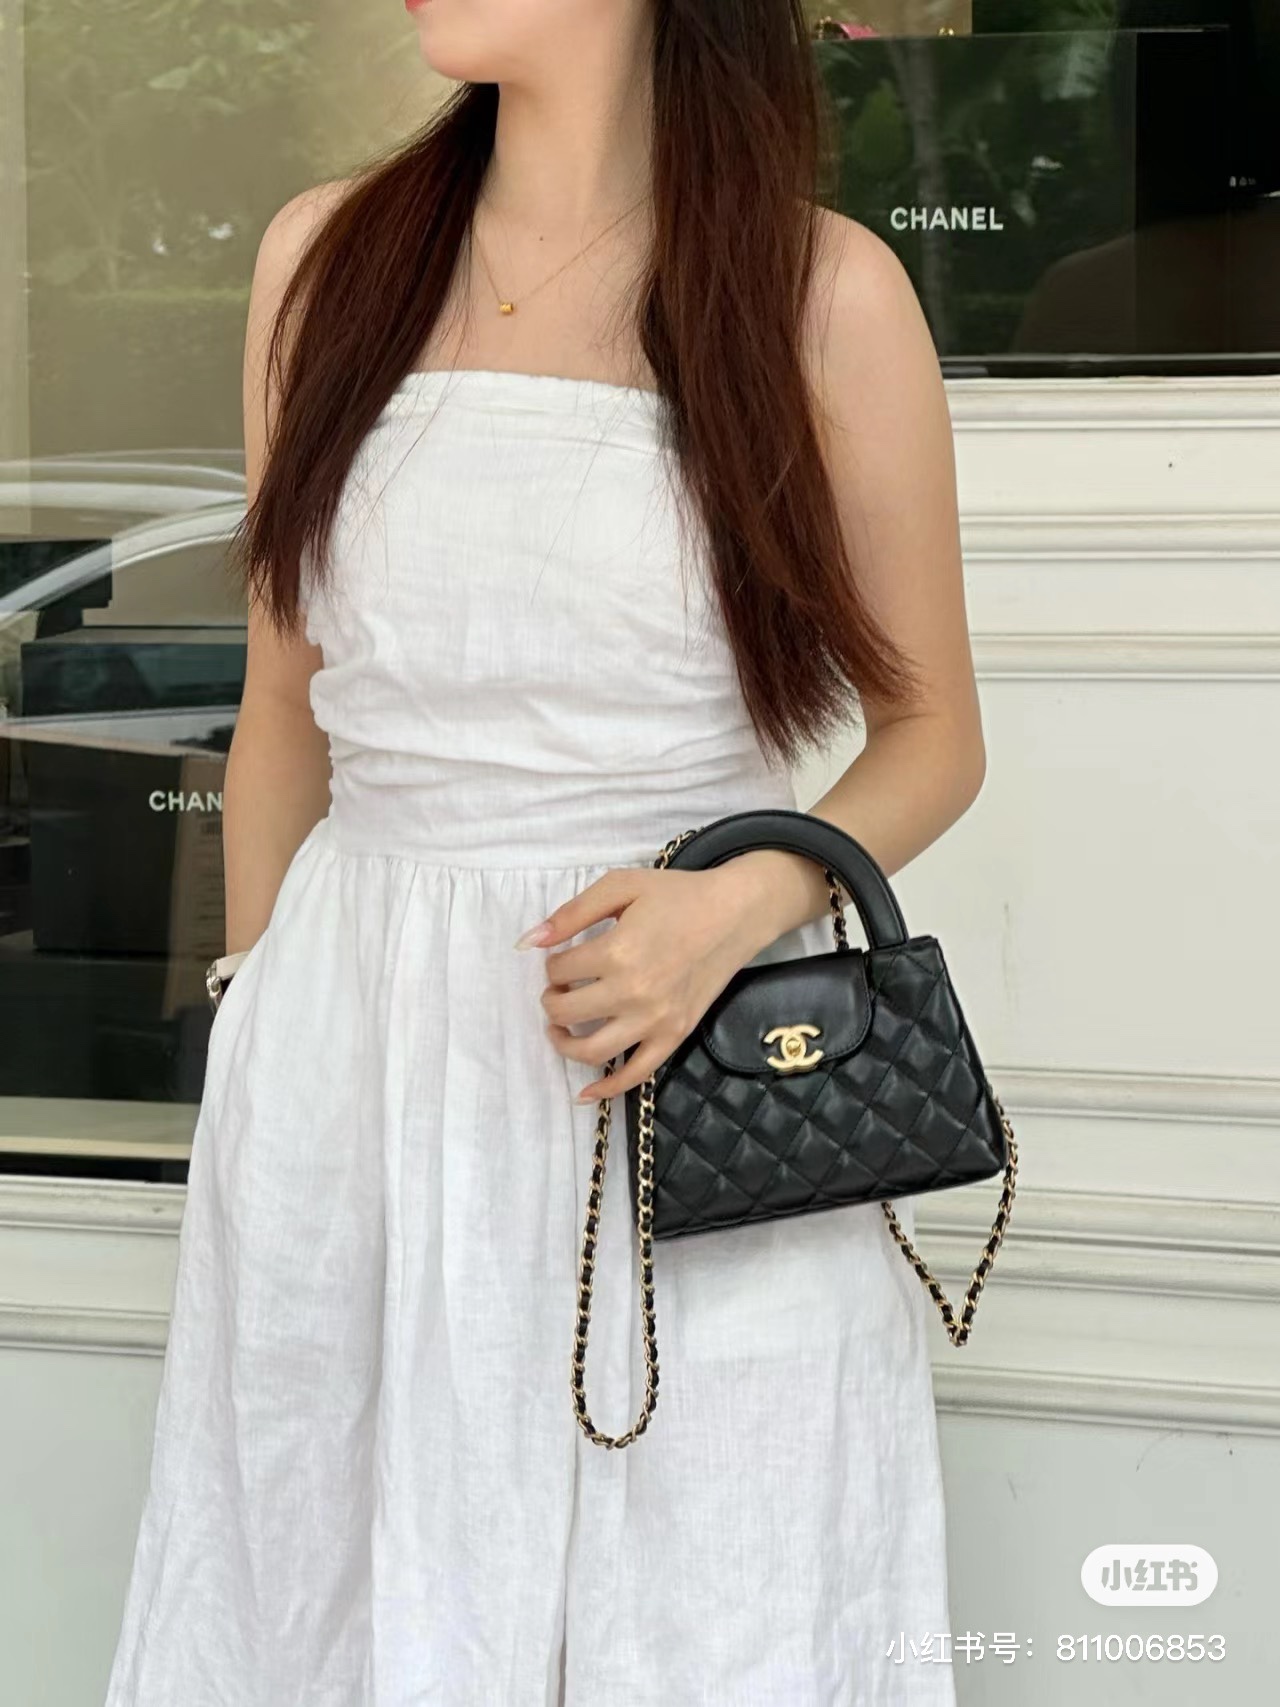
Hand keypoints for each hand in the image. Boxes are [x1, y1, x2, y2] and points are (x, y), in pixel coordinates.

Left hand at [520, 860, 775, 1102]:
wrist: (734, 914)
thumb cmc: (676, 896)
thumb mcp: (620, 886)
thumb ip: (571, 913)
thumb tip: (528, 941)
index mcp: (617, 952)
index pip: (559, 970)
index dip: (552, 964)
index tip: (563, 958)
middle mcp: (633, 992)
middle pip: (567, 1011)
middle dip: (552, 1000)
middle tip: (557, 990)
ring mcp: (655, 1020)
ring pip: (591, 1051)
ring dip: (564, 1043)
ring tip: (560, 1028)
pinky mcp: (674, 1035)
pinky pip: (635, 1075)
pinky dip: (607, 1088)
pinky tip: (584, 1092)